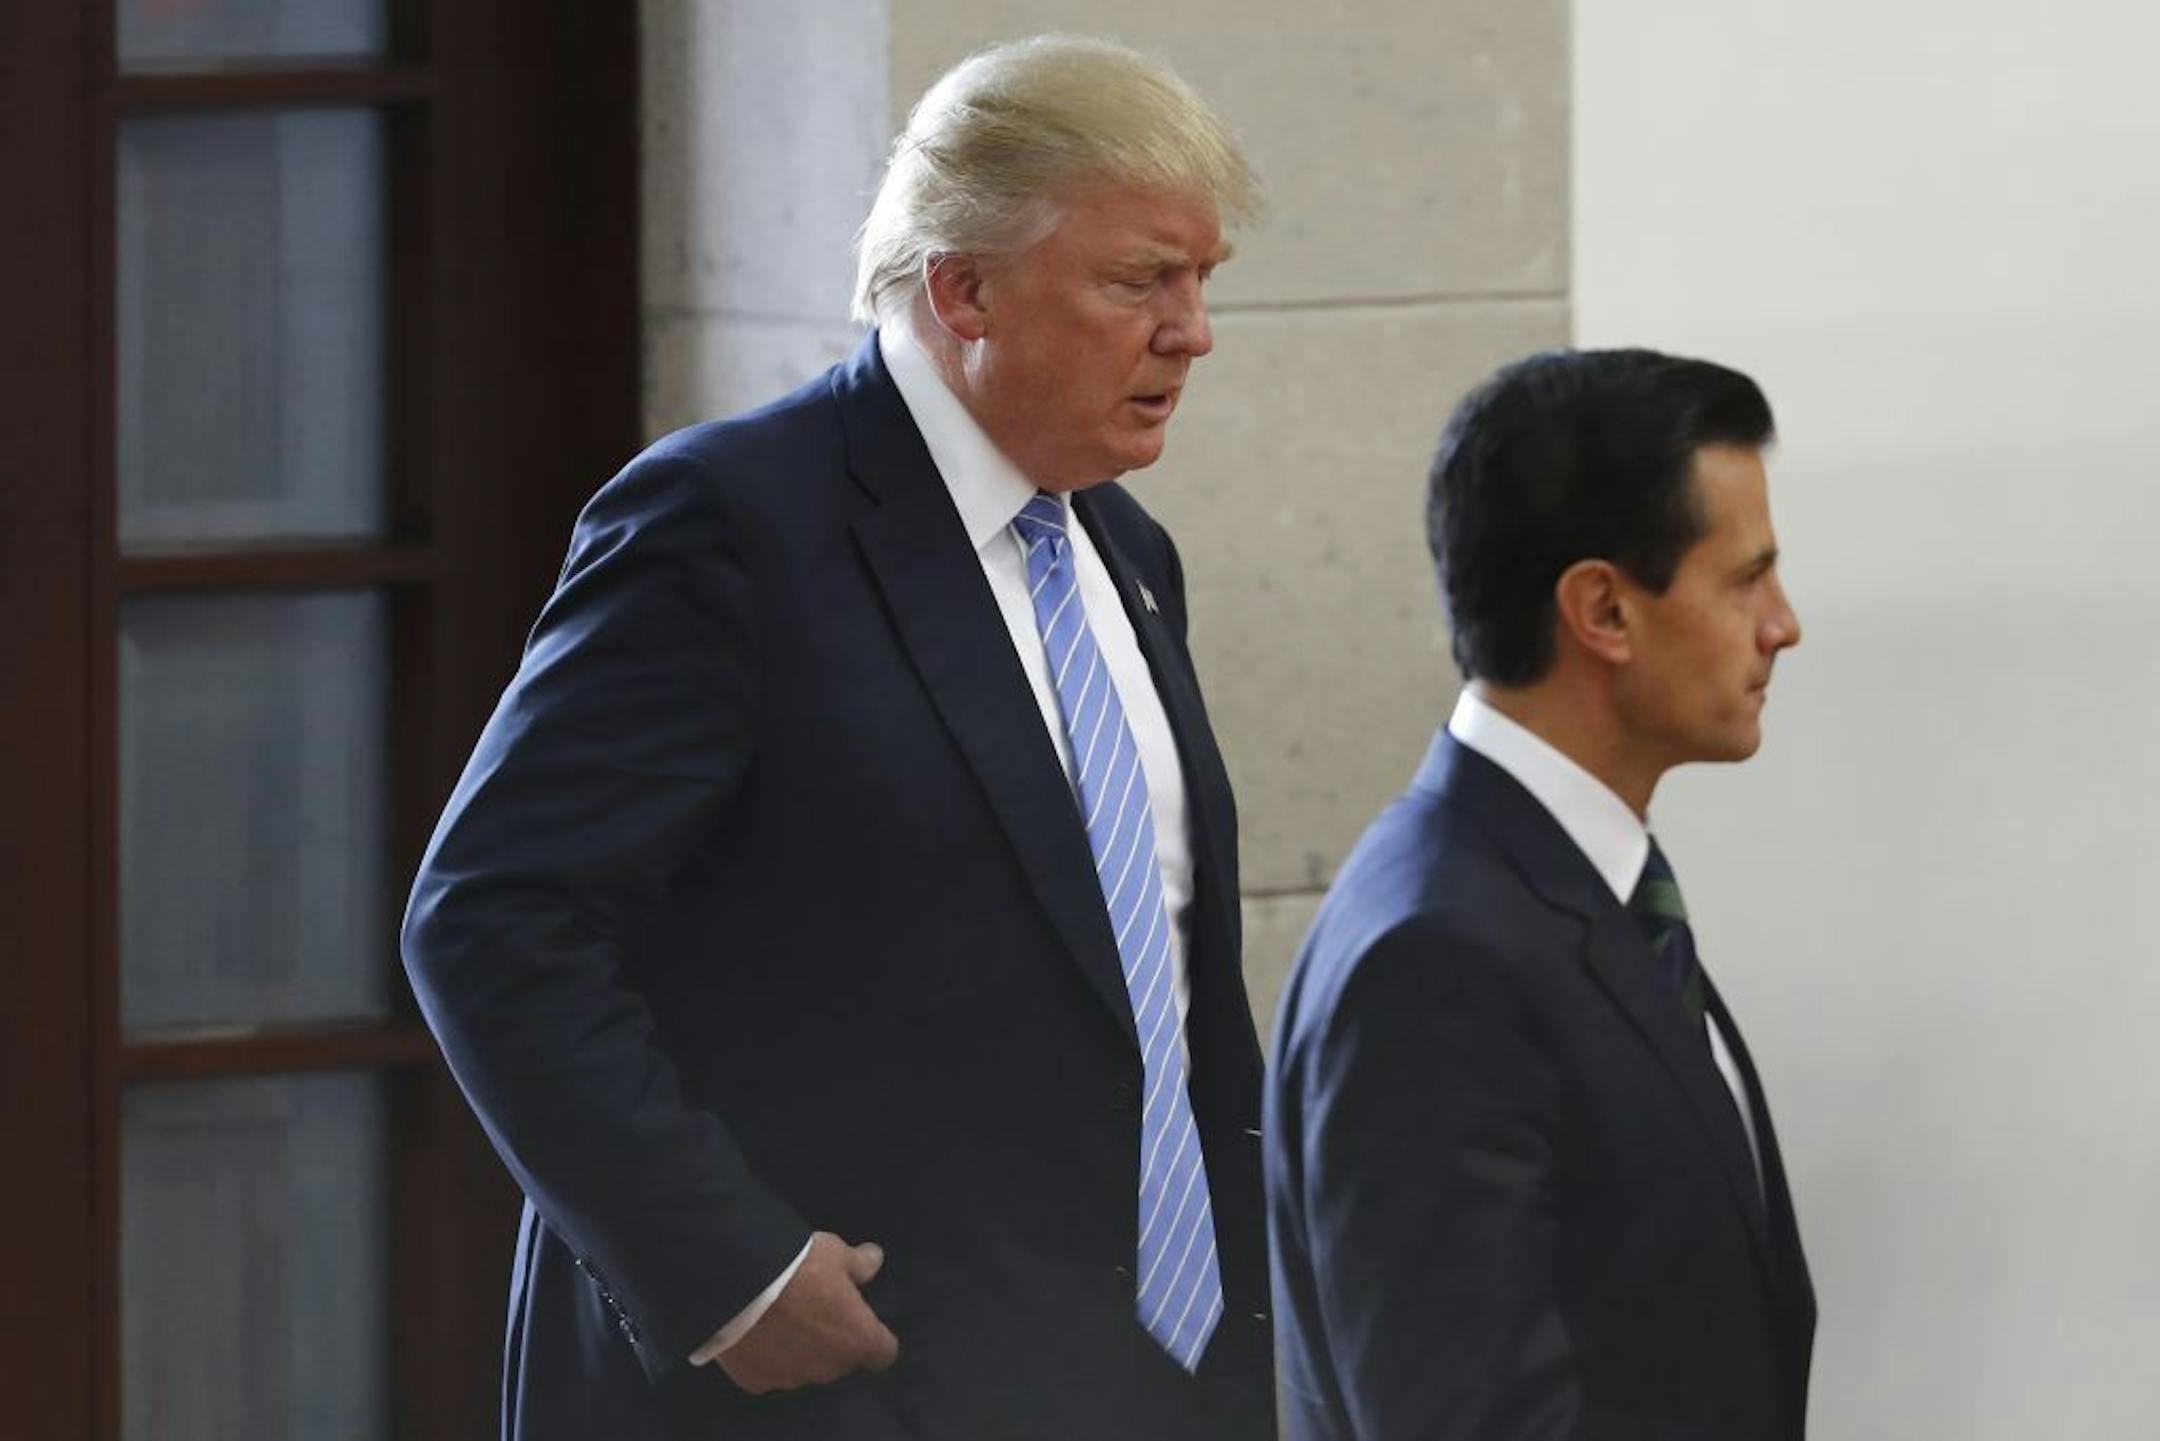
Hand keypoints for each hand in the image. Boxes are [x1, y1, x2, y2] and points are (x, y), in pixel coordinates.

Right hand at [720, 1231, 899, 1394]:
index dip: (875, 1337)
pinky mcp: (758, 1382)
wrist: (740, 1283)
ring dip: (800, 1351)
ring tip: (781, 1320)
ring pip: (804, 1368)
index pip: (883, 1352)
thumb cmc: (799, 1267)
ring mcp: (792, 1378)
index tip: (861, 1321)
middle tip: (815, 1310)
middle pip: (841, 1359)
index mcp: (858, 1339)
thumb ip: (860, 1263)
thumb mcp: (836, 1253)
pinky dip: (766, 1358)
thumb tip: (874, 1259)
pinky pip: (769, 1372)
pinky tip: (756, 1334)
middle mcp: (830, 1367)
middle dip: (832, 1340)